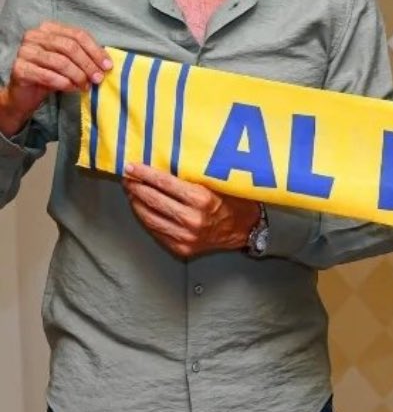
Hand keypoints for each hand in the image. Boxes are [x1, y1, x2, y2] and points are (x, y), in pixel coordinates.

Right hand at [0, 22, 110, 134]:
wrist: (26, 92)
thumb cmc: (51, 73)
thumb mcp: (70, 61)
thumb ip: (85, 56)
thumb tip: (107, 63)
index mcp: (49, 28)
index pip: (78, 35)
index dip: (96, 50)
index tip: (108, 66)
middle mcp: (34, 36)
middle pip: (70, 47)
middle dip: (88, 64)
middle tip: (98, 79)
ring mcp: (24, 51)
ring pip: (60, 62)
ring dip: (78, 75)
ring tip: (86, 86)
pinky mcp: (19, 68)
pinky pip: (47, 75)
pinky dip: (64, 83)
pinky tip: (72, 88)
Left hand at [122, 162, 259, 259]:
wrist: (246, 230)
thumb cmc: (235, 202)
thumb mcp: (220, 183)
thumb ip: (196, 176)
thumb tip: (166, 163)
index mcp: (202, 199)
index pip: (165, 183)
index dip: (145, 174)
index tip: (132, 167)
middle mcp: (192, 219)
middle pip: (153, 200)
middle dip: (136, 187)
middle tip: (127, 177)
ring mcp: (185, 236)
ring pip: (150, 217)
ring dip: (136, 203)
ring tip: (131, 192)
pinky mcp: (181, 248)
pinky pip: (156, 231)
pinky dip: (146, 218)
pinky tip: (142, 209)